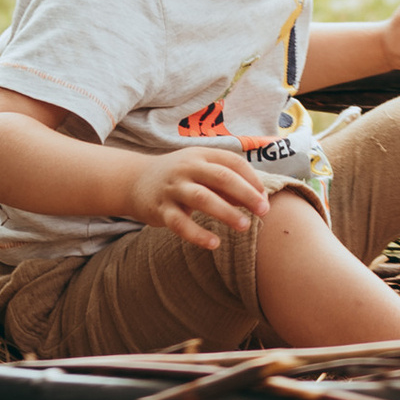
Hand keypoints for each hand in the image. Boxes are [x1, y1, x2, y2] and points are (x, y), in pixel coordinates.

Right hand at [123, 143, 269, 251]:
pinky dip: (197, 234)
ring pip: (202, 198)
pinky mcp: (160, 209)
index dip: (251, 178)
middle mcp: (187, 168)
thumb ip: (228, 183)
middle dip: (246, 194)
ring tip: (245, 226)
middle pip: (221, 177)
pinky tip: (214, 244)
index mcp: (201, 155)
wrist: (135, 181)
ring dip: (226, 212)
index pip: (232, 162)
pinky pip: (180, 223)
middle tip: (264, 211)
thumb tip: (260, 199)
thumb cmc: (180, 178)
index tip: (265, 196)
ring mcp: (173, 188)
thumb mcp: (201, 171)